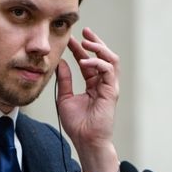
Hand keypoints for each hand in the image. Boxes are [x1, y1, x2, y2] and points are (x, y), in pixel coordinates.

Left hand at [56, 27, 119, 171]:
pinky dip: (97, 63)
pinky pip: (108, 71)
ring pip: (111, 60)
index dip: (80, 49)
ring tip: (87, 41)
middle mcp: (103, 83)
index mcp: (93, 84)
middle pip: (103, 56)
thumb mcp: (65, 98)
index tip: (69, 38)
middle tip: (84, 31)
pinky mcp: (112, 91)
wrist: (85, 140)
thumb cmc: (77, 124)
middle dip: (95, 42)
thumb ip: (65, 80)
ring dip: (99, 48)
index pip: (88, 61)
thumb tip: (60, 63)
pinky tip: (84, 61)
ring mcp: (109, 86)